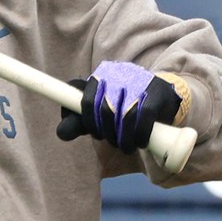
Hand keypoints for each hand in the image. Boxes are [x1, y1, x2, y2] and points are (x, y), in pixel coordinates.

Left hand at [56, 61, 184, 154]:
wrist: (161, 97)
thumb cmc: (122, 107)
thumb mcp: (96, 113)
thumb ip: (77, 122)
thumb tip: (61, 134)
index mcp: (98, 76)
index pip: (84, 99)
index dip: (88, 121)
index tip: (96, 133)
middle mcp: (116, 74)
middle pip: (104, 109)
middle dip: (107, 132)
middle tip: (113, 142)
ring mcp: (136, 81)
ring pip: (123, 115)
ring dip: (123, 138)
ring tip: (126, 147)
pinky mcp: (155, 92)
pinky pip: (143, 117)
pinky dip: (139, 135)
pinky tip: (140, 142)